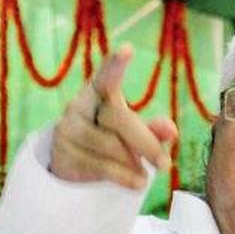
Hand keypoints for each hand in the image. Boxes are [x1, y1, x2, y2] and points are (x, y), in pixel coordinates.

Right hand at [50, 45, 177, 188]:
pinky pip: (99, 166)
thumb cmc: (112, 140)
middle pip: (117, 118)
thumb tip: (171, 129)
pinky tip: (138, 183)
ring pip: (109, 146)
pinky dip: (124, 177)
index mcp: (97, 93)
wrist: (74, 165)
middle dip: (145, 143)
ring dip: (133, 163)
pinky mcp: (63, 155)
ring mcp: (68, 130)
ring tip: (146, 175)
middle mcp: (78, 106)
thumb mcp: (135, 134)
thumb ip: (153, 130)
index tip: (127, 50)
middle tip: (165, 164)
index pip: (105, 78)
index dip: (115, 66)